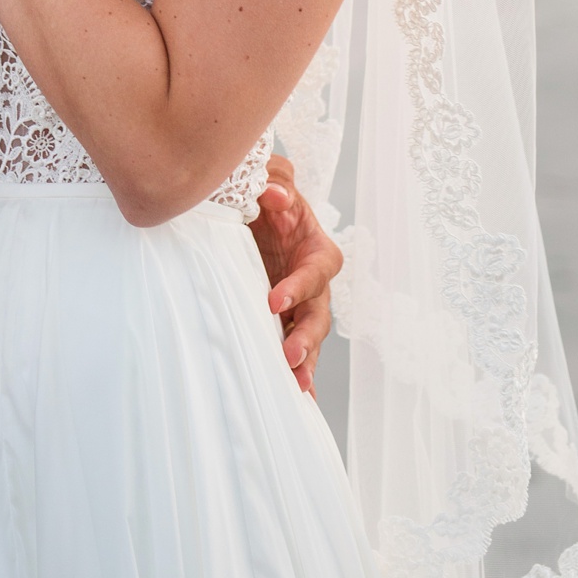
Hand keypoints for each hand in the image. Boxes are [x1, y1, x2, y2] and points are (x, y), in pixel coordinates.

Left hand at [250, 155, 342, 395]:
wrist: (258, 213)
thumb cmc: (271, 196)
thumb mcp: (275, 180)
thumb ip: (277, 182)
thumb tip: (275, 195)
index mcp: (318, 250)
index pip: (316, 272)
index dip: (298, 288)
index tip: (273, 302)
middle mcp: (315, 283)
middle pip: (318, 315)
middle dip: (306, 337)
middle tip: (289, 356)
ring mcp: (302, 305)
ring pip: (310, 337)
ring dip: (304, 361)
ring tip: (295, 385)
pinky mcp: (286, 319)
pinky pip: (296, 349)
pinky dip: (299, 371)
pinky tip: (297, 397)